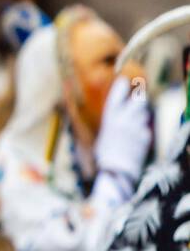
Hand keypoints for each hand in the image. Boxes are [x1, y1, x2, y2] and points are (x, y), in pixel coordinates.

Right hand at [92, 77, 151, 191]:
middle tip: (140, 95)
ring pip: (145, 112)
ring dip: (142, 113)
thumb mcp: (104, 133)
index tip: (124, 80)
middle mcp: (124, 119)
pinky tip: (137, 135)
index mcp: (110, 118)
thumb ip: (113, 120)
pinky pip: (148, 126)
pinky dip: (144, 128)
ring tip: (135, 120)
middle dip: (140, 96)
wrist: (117, 170)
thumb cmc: (105, 154)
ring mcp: (137, 127)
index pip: (117, 94)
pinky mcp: (147, 135)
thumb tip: (120, 111)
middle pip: (139, 99)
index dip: (121, 85)